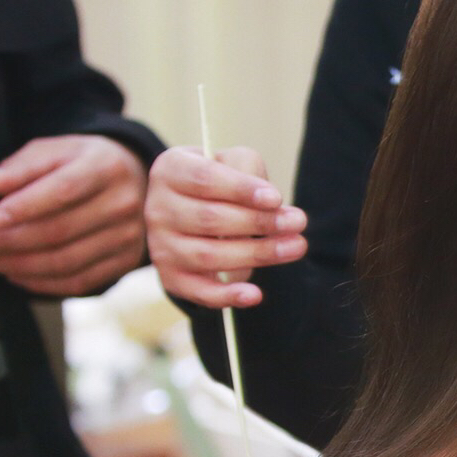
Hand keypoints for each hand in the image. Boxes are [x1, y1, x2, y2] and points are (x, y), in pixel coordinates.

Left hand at [0, 135, 148, 296]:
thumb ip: (22, 166)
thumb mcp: (55, 151)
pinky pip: (80, 282)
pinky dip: (42, 283)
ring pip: (67, 261)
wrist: (132, 181)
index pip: (63, 190)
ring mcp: (129, 236)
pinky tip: (15, 274)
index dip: (25, 207)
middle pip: (61, 230)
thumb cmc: (82, 164)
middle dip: (11, 240)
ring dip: (21, 265)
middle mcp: (124, 203)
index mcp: (105, 166)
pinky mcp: (125, 261)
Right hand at [143, 144, 304, 307]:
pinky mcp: (171, 277)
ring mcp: (162, 246)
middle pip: (210, 219)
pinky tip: (255, 295)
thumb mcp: (230, 160)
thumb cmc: (220, 181)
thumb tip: (271, 205)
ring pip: (208, 255)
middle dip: (259, 223)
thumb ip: (246, 169)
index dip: (241, 189)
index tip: (276, 199)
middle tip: (298, 222)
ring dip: (257, 254)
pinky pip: (199, 291)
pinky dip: (227, 296)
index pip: (204, 179)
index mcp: (170, 171)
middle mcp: (159, 209)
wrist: (192, 209)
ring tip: (295, 247)